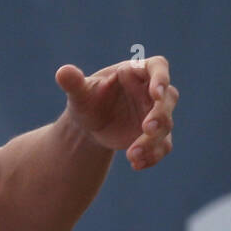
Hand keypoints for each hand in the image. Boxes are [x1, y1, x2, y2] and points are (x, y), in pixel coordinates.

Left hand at [56, 56, 177, 169]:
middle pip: (168, 99)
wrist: (88, 124)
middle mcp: (152, 91)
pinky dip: (152, 156)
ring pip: (166, 125)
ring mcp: (156, 113)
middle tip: (147, 128)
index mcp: (137, 71)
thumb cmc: (87, 100)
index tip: (157, 92)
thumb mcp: (80, 93)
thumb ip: (74, 83)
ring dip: (152, 141)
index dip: (161, 78)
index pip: (157, 67)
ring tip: (132, 154)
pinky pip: (162, 146)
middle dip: (160, 114)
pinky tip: (136, 164)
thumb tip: (62, 72)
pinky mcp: (155, 135)